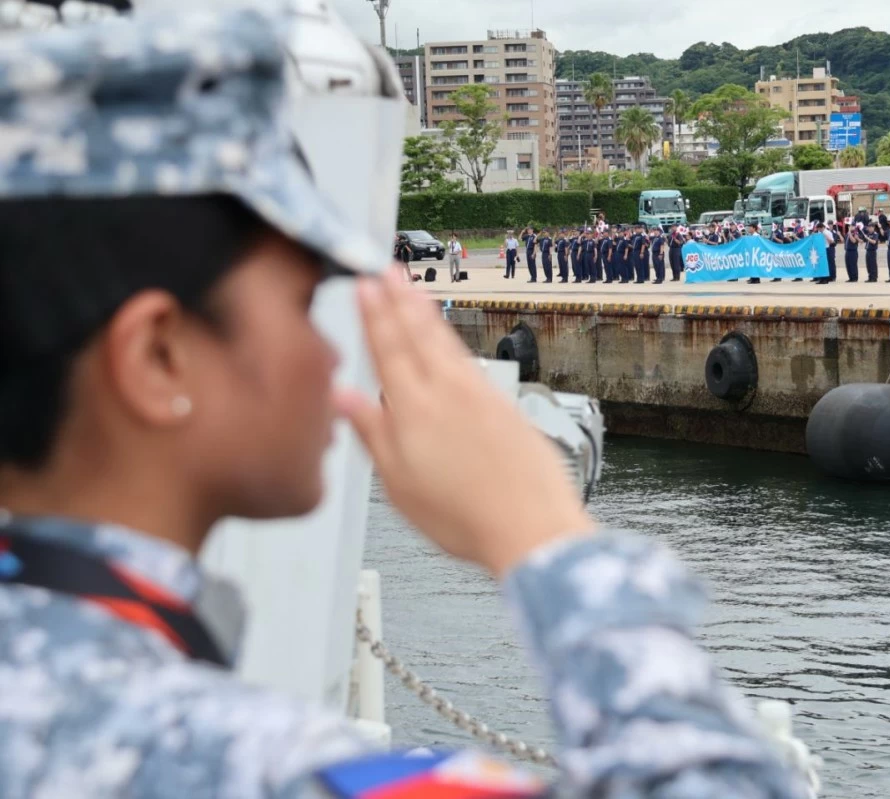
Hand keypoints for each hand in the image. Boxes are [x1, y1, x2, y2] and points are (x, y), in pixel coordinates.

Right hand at [337, 270, 594, 576]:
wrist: (531, 525)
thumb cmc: (464, 516)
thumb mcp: (399, 484)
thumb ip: (372, 433)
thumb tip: (342, 396)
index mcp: (414, 409)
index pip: (388, 349)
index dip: (374, 314)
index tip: (364, 284)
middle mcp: (448, 393)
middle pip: (418, 336)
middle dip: (400, 300)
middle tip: (388, 269)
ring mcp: (481, 395)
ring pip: (447, 344)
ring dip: (427, 314)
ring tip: (414, 290)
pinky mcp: (505, 405)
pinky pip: (472, 362)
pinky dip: (455, 342)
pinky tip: (451, 342)